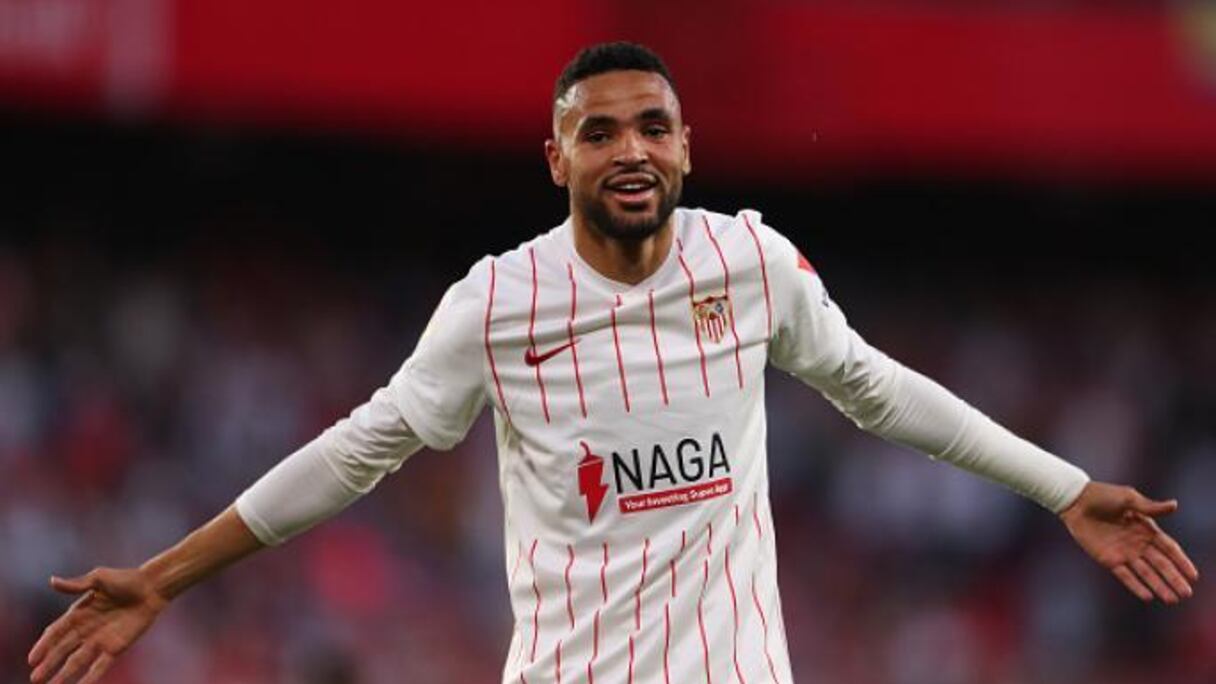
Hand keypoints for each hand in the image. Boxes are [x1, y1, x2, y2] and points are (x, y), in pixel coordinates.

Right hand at [28, 567, 168, 683]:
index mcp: (78, 614)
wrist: (152, 588)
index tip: (32, 659)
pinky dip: (90, 677)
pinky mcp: (116, 647)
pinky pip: (101, 665)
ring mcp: (100, 640)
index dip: (43, 646)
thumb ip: (77, 584)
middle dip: (49, 664)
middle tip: (35, 679)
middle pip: (62, 650)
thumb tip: (52, 581)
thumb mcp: (99, 579)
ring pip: (77, 661)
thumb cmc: (126, 579)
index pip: (56, 633)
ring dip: (64, 675)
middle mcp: (86, 629)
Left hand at [1059, 481, 1199, 603]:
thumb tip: (1175, 505)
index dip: (1181, 561)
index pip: (1169, 549)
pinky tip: (1148, 597)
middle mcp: (1138, 544)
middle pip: (1160, 565)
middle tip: (1186, 594)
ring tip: (1172, 600)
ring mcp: (1124, 553)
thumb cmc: (1103, 495)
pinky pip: (1125, 576)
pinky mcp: (1108, 559)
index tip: (1193, 576)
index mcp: (1146, 529)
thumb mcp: (1129, 499)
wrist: (1076, 501)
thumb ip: (1150, 507)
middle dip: (1174, 579)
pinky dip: (1136, 586)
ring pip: (1146, 573)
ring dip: (1159, 586)